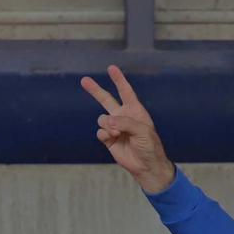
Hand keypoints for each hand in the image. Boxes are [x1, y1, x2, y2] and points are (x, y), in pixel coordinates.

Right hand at [82, 65, 174, 194]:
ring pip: (102, 118)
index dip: (118, 79)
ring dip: (107, 124)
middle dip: (95, 90)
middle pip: (106, 100)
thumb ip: (126, 122)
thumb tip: (108, 120)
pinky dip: (104, 134)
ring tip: (116, 133)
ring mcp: (114, 127)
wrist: (145, 165)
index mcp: (134, 110)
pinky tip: (111, 138)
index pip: (125, 91)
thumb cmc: (149, 146)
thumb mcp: (143, 131)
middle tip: (84, 80)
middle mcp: (123, 116)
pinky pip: (100, 131)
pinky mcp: (108, 139)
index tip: (111, 68)